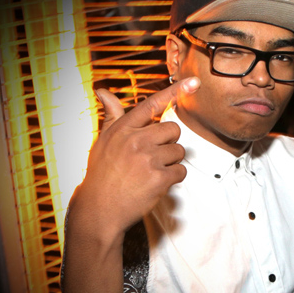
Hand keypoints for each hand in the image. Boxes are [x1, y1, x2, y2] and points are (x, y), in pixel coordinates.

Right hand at [69, 78, 199, 235]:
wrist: (99, 209)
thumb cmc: (101, 174)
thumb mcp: (102, 141)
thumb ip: (111, 116)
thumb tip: (103, 91)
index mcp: (123, 129)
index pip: (152, 105)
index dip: (175, 92)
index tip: (194, 82)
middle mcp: (135, 140)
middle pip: (173, 129)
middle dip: (169, 143)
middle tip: (152, 157)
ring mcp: (147, 159)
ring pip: (179, 151)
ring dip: (171, 162)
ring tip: (150, 172)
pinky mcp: (158, 177)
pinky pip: (181, 171)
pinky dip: (173, 179)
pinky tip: (156, 183)